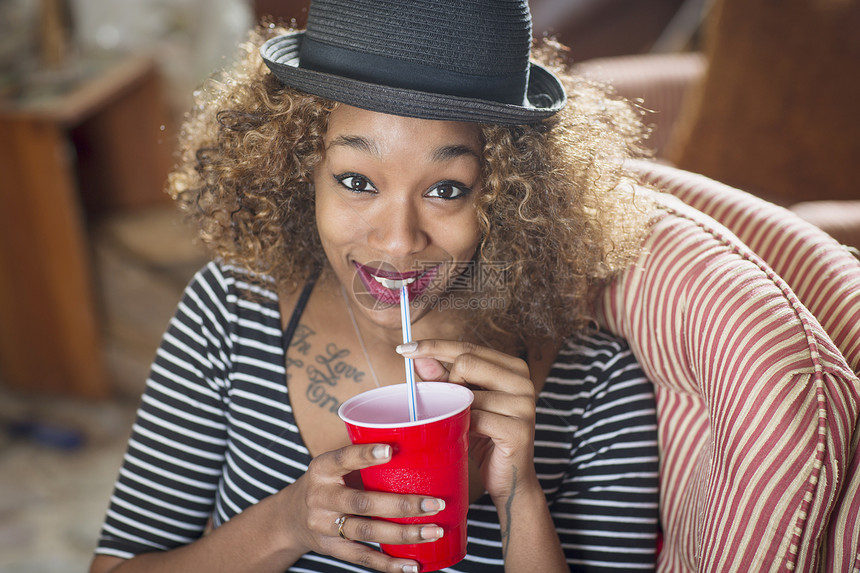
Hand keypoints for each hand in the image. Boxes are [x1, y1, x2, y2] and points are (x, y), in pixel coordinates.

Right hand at [277, 443, 445, 572]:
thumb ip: (363, 461)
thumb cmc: (328, 483)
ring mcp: (324, 526)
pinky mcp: (332, 549)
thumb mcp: (334, 466)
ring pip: (367, 532)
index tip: (391, 450)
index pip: (343, 459)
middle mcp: (320, 497)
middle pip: (362, 502)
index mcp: (322, 469)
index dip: (365, 455)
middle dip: (402, 505)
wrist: (290, 518)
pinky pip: (363, 558)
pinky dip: (390, 564)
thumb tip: (417, 450)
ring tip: (433, 531)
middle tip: (434, 503)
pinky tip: (413, 564)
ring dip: (404, 534)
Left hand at [398, 340, 538, 503]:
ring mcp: (524, 405)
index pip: (468, 347)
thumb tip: (418, 357)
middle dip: (448, 383)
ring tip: (461, 425)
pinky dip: (462, 427)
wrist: (509, 480)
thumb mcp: (463, 403)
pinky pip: (474, 419)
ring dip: (454, 410)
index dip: (435, 346)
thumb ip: (443, 379)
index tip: (404, 348)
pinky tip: (466, 437)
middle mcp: (523, 381)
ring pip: (467, 393)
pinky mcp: (518, 429)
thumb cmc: (485, 437)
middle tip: (449, 406)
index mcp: (513, 367)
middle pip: (466, 362)